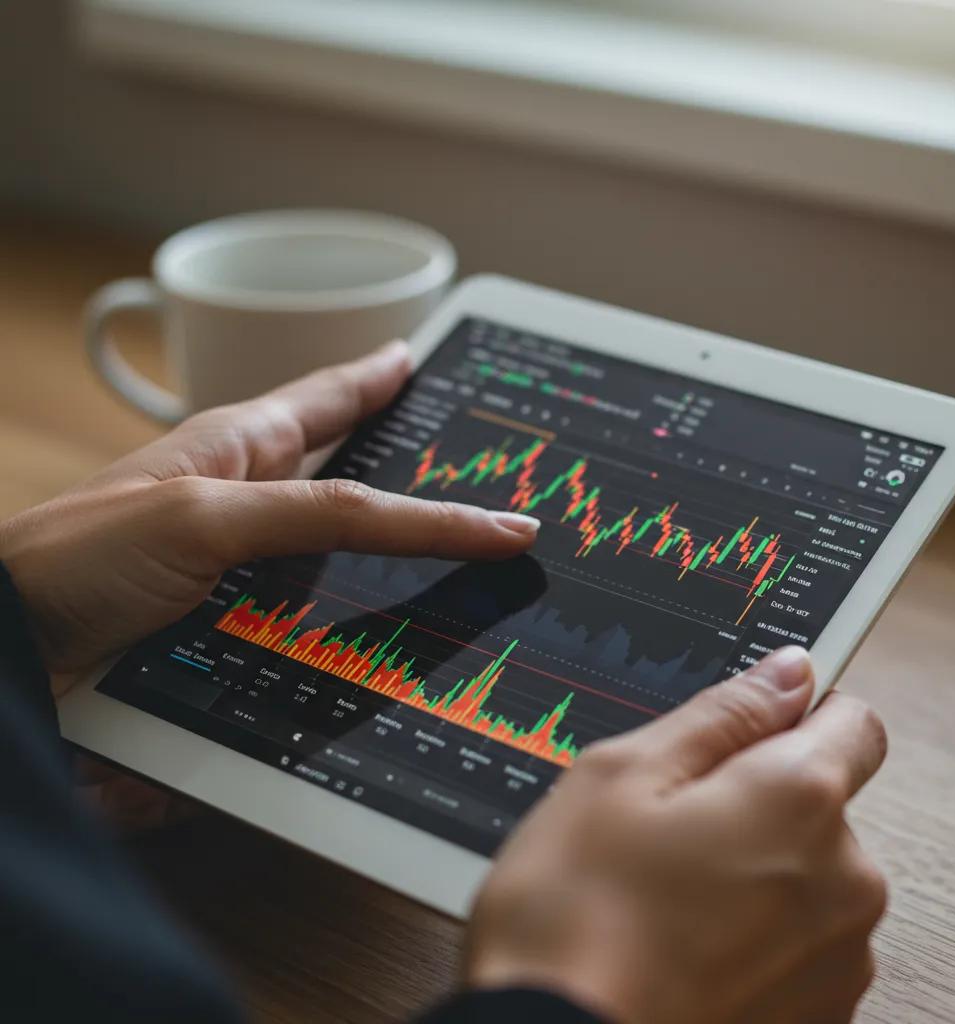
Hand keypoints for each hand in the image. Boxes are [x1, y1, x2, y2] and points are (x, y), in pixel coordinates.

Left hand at [0, 340, 538, 689]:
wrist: (9, 646)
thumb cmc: (79, 558)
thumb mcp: (208, 517)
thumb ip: (322, 513)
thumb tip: (435, 515)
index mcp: (240, 447)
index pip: (330, 398)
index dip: (379, 379)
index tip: (418, 360)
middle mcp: (245, 501)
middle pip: (343, 479)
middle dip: (399, 474)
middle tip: (458, 468)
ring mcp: (237, 563)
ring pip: (331, 555)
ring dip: (377, 564)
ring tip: (432, 563)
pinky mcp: (228, 623)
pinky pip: (306, 618)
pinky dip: (338, 626)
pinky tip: (359, 638)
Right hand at [466, 647, 887, 1023]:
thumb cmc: (573, 917)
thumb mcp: (622, 774)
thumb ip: (722, 713)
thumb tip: (785, 673)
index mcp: (798, 800)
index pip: (851, 719)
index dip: (795, 712)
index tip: (745, 727)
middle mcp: (844, 881)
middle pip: (819, 801)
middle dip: (753, 796)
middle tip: (664, 822)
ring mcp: (837, 959)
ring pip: (804, 873)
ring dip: (752, 868)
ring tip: (663, 892)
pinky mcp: (818, 1016)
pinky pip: (797, 939)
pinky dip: (751, 930)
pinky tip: (679, 942)